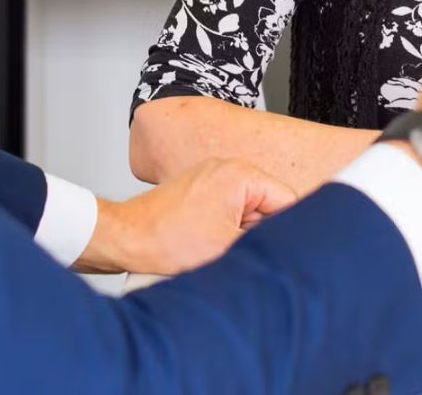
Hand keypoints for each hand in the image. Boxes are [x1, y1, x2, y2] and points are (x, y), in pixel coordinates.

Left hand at [75, 158, 296, 275]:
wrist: (126, 239)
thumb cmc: (167, 241)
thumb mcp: (229, 248)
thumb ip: (267, 244)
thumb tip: (295, 247)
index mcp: (242, 173)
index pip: (288, 201)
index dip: (290, 232)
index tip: (287, 255)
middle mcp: (230, 168)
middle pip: (269, 207)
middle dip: (261, 234)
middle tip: (243, 254)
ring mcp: (214, 178)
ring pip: (249, 213)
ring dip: (243, 235)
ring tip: (221, 251)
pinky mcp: (202, 192)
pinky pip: (230, 212)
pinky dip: (227, 232)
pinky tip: (211, 247)